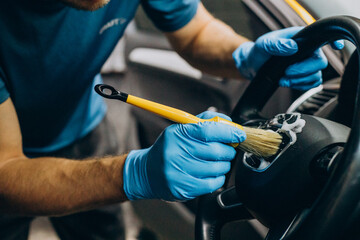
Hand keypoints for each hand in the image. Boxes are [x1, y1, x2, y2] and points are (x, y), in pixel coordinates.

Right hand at [123, 111, 245, 200]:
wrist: (147, 172)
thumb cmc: (170, 148)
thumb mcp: (181, 130)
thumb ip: (204, 122)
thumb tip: (229, 122)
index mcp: (177, 133)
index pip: (208, 129)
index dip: (229, 131)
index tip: (239, 134)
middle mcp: (175, 152)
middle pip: (215, 150)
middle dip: (228, 150)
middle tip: (228, 150)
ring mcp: (178, 172)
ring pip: (217, 168)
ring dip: (224, 165)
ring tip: (218, 162)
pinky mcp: (182, 188)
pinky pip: (212, 183)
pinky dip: (219, 178)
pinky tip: (213, 174)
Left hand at [232, 27, 343, 90]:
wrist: (253, 65)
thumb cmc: (259, 51)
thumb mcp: (264, 45)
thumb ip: (276, 44)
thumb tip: (291, 46)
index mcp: (301, 38)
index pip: (322, 39)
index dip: (332, 43)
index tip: (333, 48)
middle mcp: (308, 50)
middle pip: (320, 63)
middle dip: (302, 71)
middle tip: (286, 72)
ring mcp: (306, 64)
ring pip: (316, 76)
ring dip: (299, 81)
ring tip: (283, 79)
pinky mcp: (303, 76)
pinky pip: (311, 84)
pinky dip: (299, 86)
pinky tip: (286, 82)